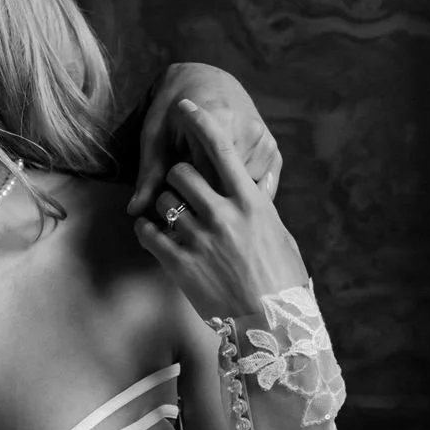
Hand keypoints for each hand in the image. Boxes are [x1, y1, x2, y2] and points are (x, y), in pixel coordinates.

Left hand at [127, 63, 281, 216]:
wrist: (206, 79)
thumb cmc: (173, 107)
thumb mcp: (156, 135)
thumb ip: (149, 173)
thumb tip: (135, 210)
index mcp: (220, 122)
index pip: (203, 182)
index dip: (185, 201)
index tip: (170, 209)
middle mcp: (249, 132)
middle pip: (226, 189)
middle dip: (204, 204)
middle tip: (184, 207)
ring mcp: (266, 142)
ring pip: (242, 193)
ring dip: (223, 201)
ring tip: (203, 196)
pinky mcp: (273, 151)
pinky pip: (258, 188)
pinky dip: (238, 196)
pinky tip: (223, 195)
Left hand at [134, 99, 307, 320]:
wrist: (271, 325)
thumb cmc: (282, 280)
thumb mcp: (278, 235)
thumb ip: (256, 209)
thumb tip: (248, 192)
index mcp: (251, 202)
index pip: (221, 148)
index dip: (200, 121)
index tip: (186, 105)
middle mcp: (223, 214)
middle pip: (182, 171)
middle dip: (177, 176)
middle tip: (181, 190)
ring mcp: (199, 238)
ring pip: (163, 199)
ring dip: (163, 205)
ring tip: (173, 219)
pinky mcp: (178, 263)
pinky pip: (148, 232)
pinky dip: (147, 230)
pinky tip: (155, 235)